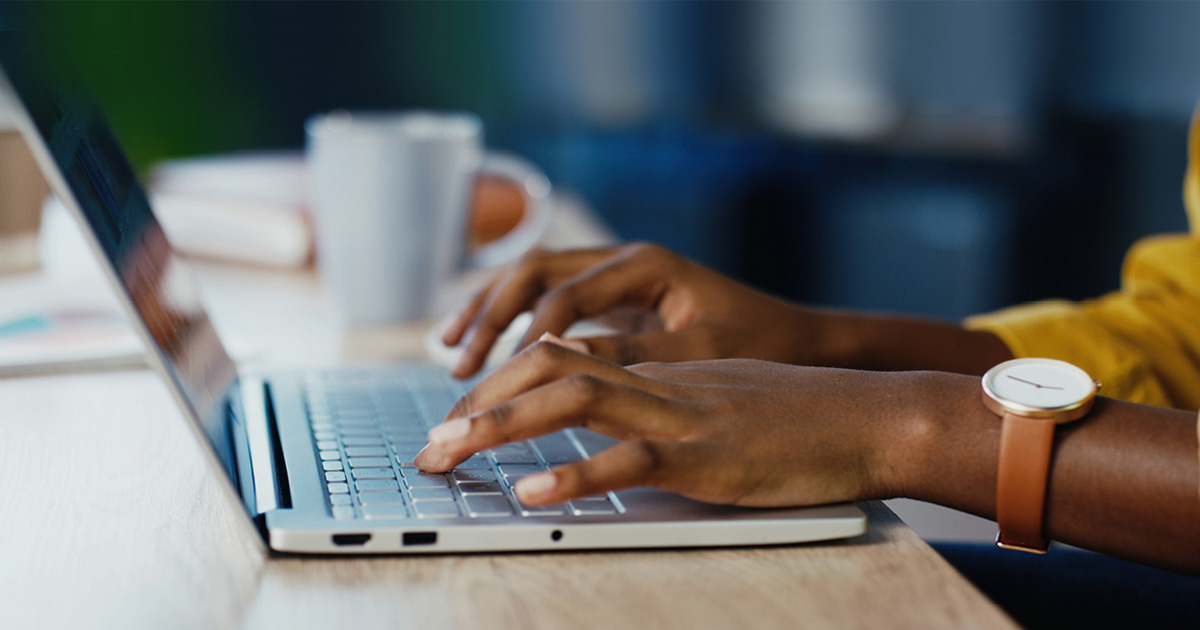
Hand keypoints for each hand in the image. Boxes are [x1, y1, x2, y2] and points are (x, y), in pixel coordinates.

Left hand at [414, 340, 931, 507]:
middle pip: (547, 366)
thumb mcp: (723, 400)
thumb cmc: (803, 417)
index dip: (500, 382)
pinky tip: (532, 496)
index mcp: (658, 369)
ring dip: (500, 426)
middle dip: (478, 401)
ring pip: (572, 400)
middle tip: (429, 442)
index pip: (559, 356)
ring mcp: (680, 414)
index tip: (458, 417)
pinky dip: (575, 477)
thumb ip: (668, 406)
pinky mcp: (706, 456)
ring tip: (448, 454)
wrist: (872, 416)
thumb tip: (618, 430)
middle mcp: (658, 381)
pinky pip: (630, 460)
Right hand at [442, 243, 816, 377]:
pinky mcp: (612, 300)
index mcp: (646, 264)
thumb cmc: (760, 343)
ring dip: (488, 312)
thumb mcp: (699, 354)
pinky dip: (510, 322)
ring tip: (450, 352)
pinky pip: (546, 300)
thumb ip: (633, 356)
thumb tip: (561, 364)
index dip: (522, 336)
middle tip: (458, 364)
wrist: (798, 338)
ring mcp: (615, 276)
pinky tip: (485, 350)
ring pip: (531, 279)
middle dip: (489, 316)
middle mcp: (623, 259)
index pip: (564, 295)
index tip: (493, 378)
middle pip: (533, 272)